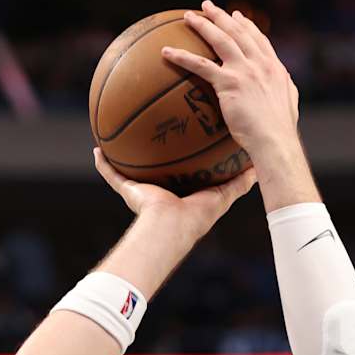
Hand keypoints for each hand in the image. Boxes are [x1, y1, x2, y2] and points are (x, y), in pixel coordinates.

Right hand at [92, 146, 256, 235]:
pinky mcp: (129, 192)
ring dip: (124, 155)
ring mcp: (143, 192)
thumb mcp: (224, 195)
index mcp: (183, 193)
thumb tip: (257, 168)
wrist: (171, 228)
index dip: (184, 156)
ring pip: (131, 169)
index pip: (184, 172)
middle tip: (154, 126)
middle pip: (156, 168)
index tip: (187, 135)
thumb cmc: (197, 215)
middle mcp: (161, 193)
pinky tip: (97, 149)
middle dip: (154, 153)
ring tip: (119, 132)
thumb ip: (239, 182)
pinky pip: (111, 175)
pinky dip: (103, 165)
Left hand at [163, 1, 300, 162]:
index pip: (258, 40)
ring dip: (203, 25)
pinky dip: (182, 56)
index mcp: (274, 68)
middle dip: (222, 16)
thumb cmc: (280, 130)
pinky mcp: (228, 82)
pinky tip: (167, 52)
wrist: (275, 140)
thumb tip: (286, 85)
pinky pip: (200, 65)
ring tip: (188, 17)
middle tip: (208, 6)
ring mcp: (244, 70)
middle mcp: (259, 63)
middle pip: (238, 32)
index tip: (237, 16)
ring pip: (220, 40)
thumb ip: (286, 89)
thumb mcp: (290, 103)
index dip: (246, 26)